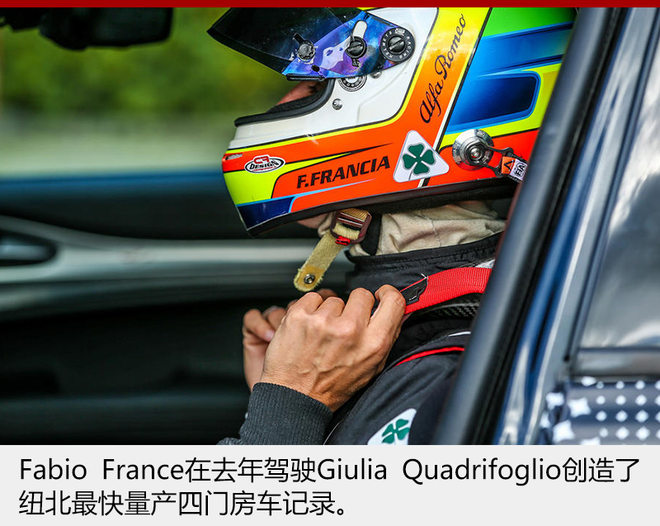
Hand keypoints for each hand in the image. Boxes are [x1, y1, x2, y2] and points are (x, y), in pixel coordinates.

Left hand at [260, 285, 405, 410]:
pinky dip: (310, 310)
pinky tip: (308, 329)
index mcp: (373, 344)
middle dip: (354, 307)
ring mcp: (323, 321)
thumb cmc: (332, 386)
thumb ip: (386, 338)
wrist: (295, 396)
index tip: (380, 295)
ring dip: (329, 312)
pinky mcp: (300, 315)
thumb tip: (397, 312)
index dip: (387, 293)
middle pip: (362, 295)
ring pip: (335, 299)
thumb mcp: (370, 368)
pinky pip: (313, 298)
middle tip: (344, 325)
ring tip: (322, 335)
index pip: (394, 302)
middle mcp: (349, 330)